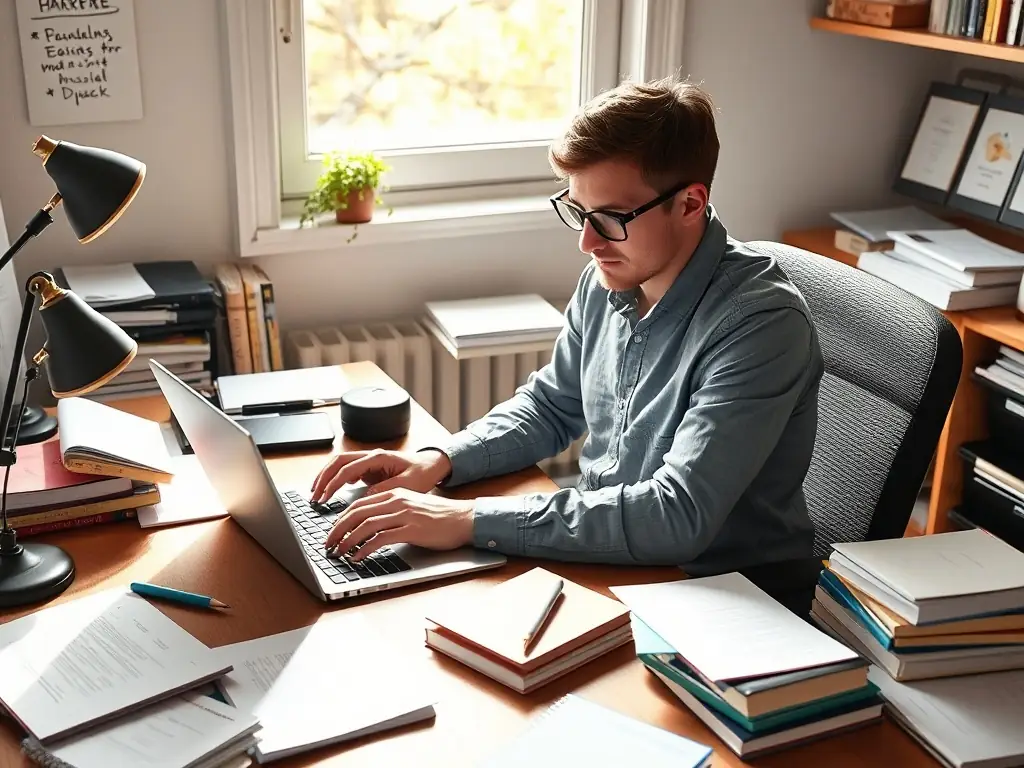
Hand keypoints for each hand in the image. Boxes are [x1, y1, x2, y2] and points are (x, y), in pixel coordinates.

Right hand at [311, 448, 451, 502]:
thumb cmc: (422, 473)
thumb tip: (365, 497)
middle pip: (338, 462)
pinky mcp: (369, 468)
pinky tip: (330, 491)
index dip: (333, 484)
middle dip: (323, 478)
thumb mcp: (407, 485)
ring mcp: (368, 461)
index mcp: (378, 458)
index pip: (348, 469)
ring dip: (326, 477)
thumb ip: (385, 489)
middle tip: (314, 496)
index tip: (324, 497)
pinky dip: (335, 479)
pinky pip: (346, 470)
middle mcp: (371, 456)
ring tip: (316, 494)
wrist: (431, 466)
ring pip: (339, 464)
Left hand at [324, 488, 473, 559]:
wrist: (464, 519)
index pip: (358, 504)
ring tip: (339, 553)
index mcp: (394, 493)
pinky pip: (380, 538)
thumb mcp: (411, 507)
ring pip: (365, 525)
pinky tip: (358, 557)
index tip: (332, 533)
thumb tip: (368, 527)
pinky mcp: (411, 529)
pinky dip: (365, 548)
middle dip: (337, 530)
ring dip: (347, 540)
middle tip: (328, 545)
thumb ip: (391, 512)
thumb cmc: (440, 517)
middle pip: (356, 513)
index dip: (341, 519)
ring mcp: (403, 514)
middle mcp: (396, 501)